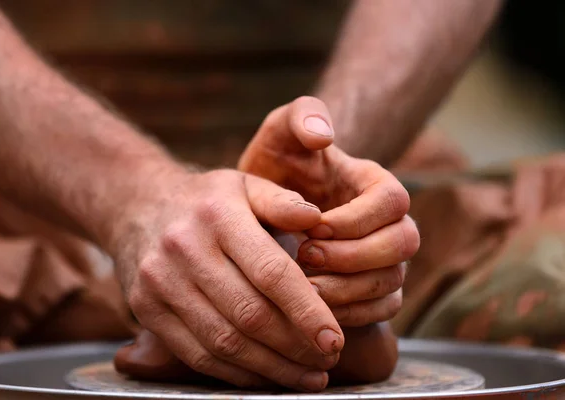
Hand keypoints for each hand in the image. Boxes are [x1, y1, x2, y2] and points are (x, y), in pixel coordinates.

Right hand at [108, 168, 343, 390]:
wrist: (138, 206)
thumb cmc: (206, 200)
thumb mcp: (244, 185)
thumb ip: (282, 202)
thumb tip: (319, 221)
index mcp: (219, 215)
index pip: (270, 273)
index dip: (306, 311)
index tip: (334, 339)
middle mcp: (185, 249)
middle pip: (249, 314)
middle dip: (295, 347)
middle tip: (328, 362)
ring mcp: (161, 282)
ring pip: (224, 342)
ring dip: (271, 368)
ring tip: (307, 377)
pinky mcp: (146, 309)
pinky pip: (197, 354)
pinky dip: (237, 374)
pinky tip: (266, 376)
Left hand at [239, 96, 419, 326]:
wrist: (264, 209)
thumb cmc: (277, 168)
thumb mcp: (281, 134)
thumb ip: (301, 117)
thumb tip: (324, 135)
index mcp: (372, 183)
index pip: (393, 200)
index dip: (358, 218)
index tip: (314, 226)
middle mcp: (387, 222)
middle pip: (404, 243)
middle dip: (355, 255)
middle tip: (305, 256)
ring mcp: (384, 257)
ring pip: (392, 280)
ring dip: (349, 288)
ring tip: (303, 289)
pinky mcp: (374, 288)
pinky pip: (383, 308)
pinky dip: (353, 313)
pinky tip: (314, 307)